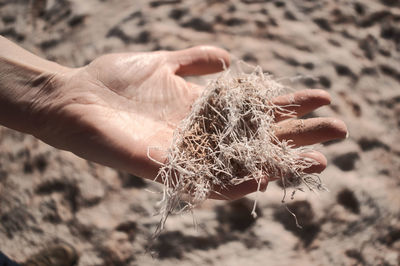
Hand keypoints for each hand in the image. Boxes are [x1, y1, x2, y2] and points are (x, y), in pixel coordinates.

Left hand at [26, 46, 345, 199]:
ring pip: (241, 165)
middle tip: (339, 132)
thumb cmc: (114, 79)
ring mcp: (186, 155)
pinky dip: (232, 185)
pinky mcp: (164, 170)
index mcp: (204, 110)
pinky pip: (203, 184)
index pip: (256, 110)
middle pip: (259, 137)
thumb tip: (229, 59)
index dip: (290, 104)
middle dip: (299, 135)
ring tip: (316, 162)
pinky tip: (260, 180)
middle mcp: (202, 135)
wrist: (74, 97)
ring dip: (278, 165)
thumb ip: (194, 60)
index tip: (324, 96)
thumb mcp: (162, 61)